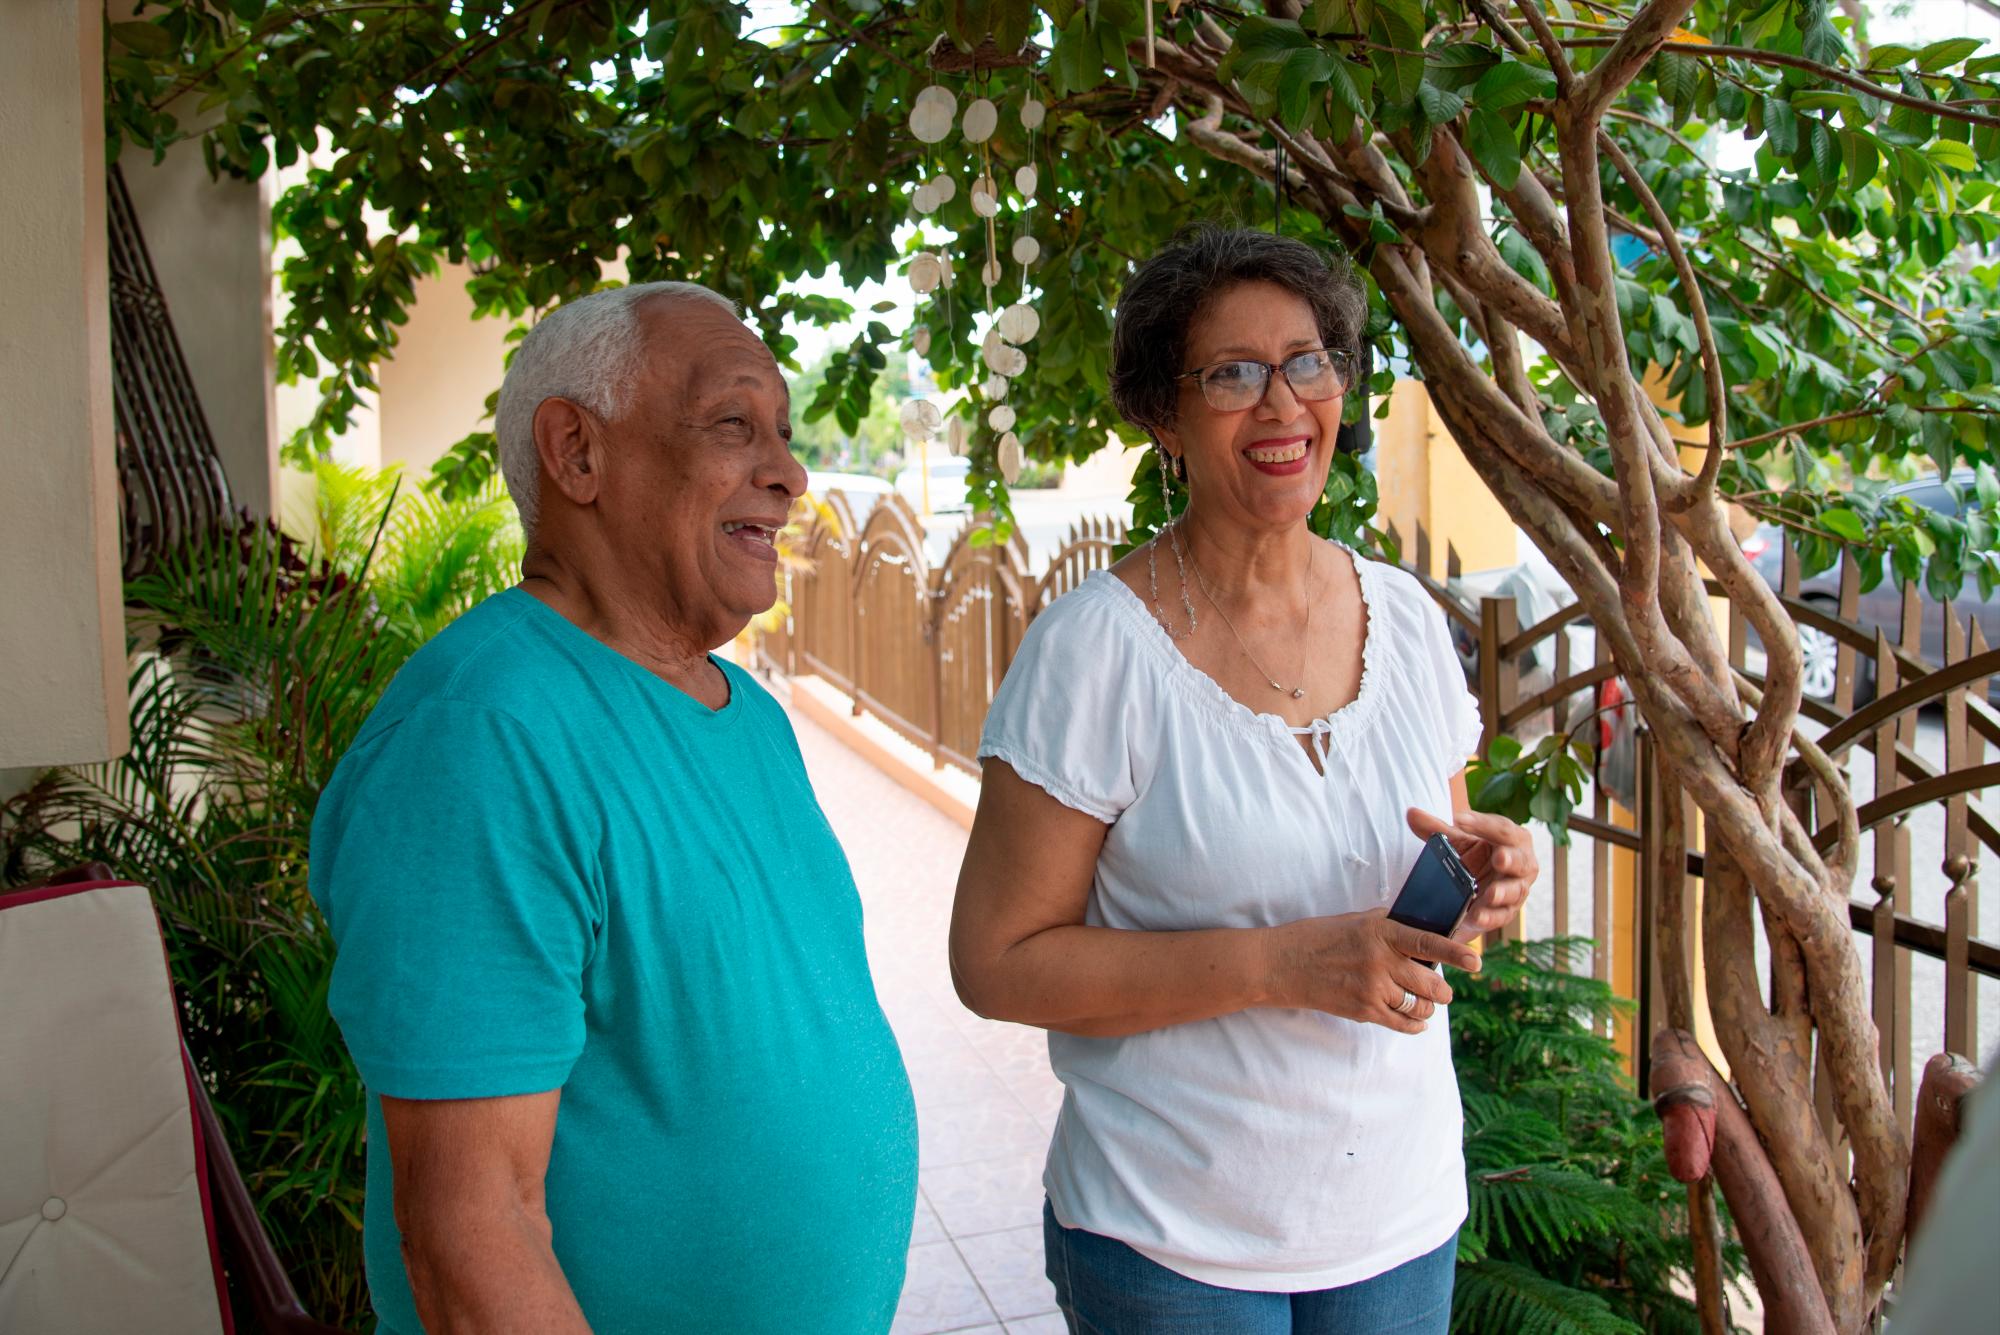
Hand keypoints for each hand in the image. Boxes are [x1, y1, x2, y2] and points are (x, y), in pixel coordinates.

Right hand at [1265, 909, 1481, 1034]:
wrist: (1279, 965)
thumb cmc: (1316, 937)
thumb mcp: (1354, 921)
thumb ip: (1387, 925)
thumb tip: (1420, 929)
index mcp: (1380, 931)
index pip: (1428, 943)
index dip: (1456, 953)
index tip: (1477, 961)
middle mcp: (1380, 960)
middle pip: (1430, 983)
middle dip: (1442, 989)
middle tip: (1441, 988)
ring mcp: (1371, 988)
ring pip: (1419, 1006)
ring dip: (1428, 1006)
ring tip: (1425, 1002)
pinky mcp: (1362, 1010)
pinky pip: (1402, 1023)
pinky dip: (1415, 1024)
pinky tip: (1417, 1020)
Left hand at [1406, 806, 1537, 940]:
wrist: (1476, 889)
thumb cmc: (1474, 857)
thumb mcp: (1456, 842)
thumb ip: (1436, 829)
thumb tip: (1411, 813)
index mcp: (1511, 839)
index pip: (1502, 828)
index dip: (1483, 824)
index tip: (1459, 819)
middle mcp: (1521, 863)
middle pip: (1520, 860)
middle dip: (1510, 859)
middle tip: (1498, 858)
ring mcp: (1516, 889)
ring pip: (1516, 890)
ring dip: (1503, 892)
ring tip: (1489, 893)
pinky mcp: (1507, 912)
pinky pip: (1502, 915)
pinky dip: (1490, 917)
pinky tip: (1477, 916)